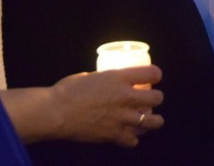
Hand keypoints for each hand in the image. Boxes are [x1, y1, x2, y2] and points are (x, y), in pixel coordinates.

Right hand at [50, 66, 164, 146]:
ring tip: (154, 120)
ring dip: (154, 121)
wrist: (56, 112)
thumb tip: (106, 82)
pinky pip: (132, 140)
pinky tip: (130, 136)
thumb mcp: (90, 76)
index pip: (151, 73)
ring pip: (151, 121)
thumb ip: (104, 80)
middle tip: (153, 99)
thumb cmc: (68, 90)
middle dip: (157, 98)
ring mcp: (121, 117)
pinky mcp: (113, 135)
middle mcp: (125, 97)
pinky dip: (132, 138)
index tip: (155, 76)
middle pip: (156, 98)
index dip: (156, 74)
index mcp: (119, 78)